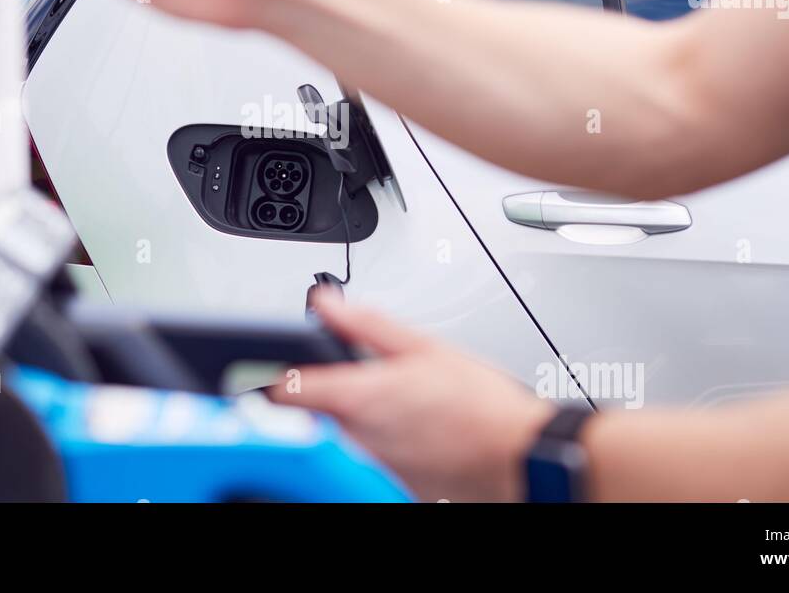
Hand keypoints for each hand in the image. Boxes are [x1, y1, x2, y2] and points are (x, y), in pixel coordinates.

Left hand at [271, 290, 555, 502]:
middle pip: (314, 414)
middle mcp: (359, 437)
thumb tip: (325, 303)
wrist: (520, 457)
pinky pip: (372, 457)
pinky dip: (382, 441)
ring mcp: (374, 465)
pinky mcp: (392, 485)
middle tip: (352, 376)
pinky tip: (414, 428)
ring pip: (343, 436)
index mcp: (360, 397)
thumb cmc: (482, 404)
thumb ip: (365, 324)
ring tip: (398, 401)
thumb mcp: (423, 346)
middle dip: (324, 394)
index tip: (267, 368)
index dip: (270, 377)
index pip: (284, 391)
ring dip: (355, 418)